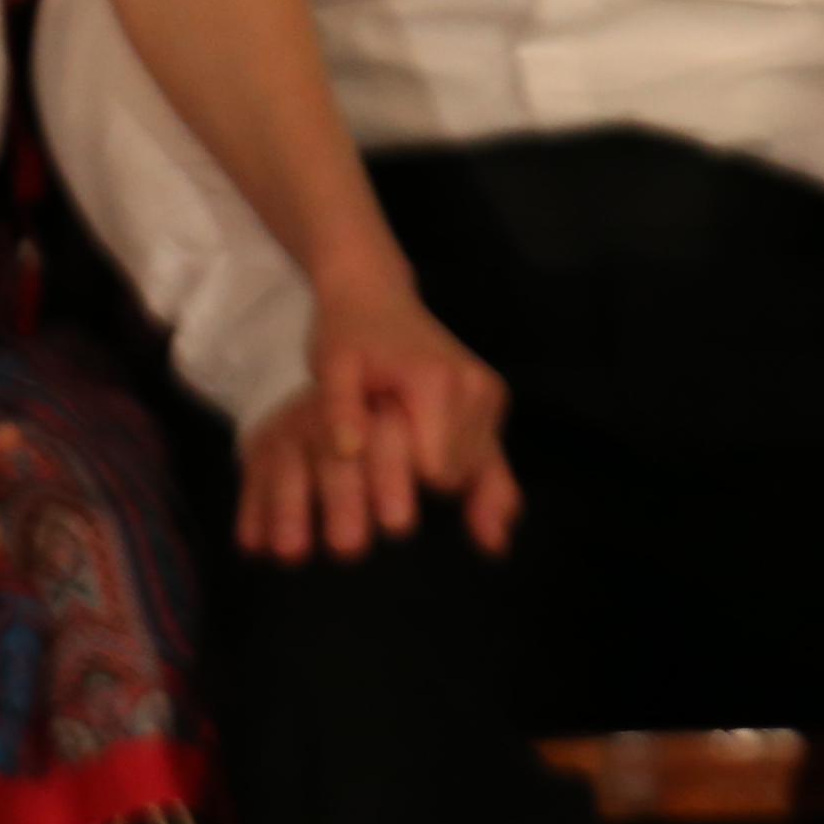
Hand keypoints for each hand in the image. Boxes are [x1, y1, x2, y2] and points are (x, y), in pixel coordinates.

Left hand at [234, 283, 518, 563]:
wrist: (374, 293)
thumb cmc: (346, 333)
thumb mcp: (328, 366)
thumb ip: (338, 409)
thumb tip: (350, 450)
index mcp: (436, 381)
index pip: (434, 472)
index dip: (403, 483)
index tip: (375, 478)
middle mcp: (476, 387)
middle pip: (455, 478)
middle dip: (419, 485)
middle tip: (385, 464)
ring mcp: (491, 393)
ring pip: (473, 474)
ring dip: (441, 478)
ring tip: (404, 452)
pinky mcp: (494, 399)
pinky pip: (494, 460)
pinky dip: (481, 484)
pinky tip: (483, 530)